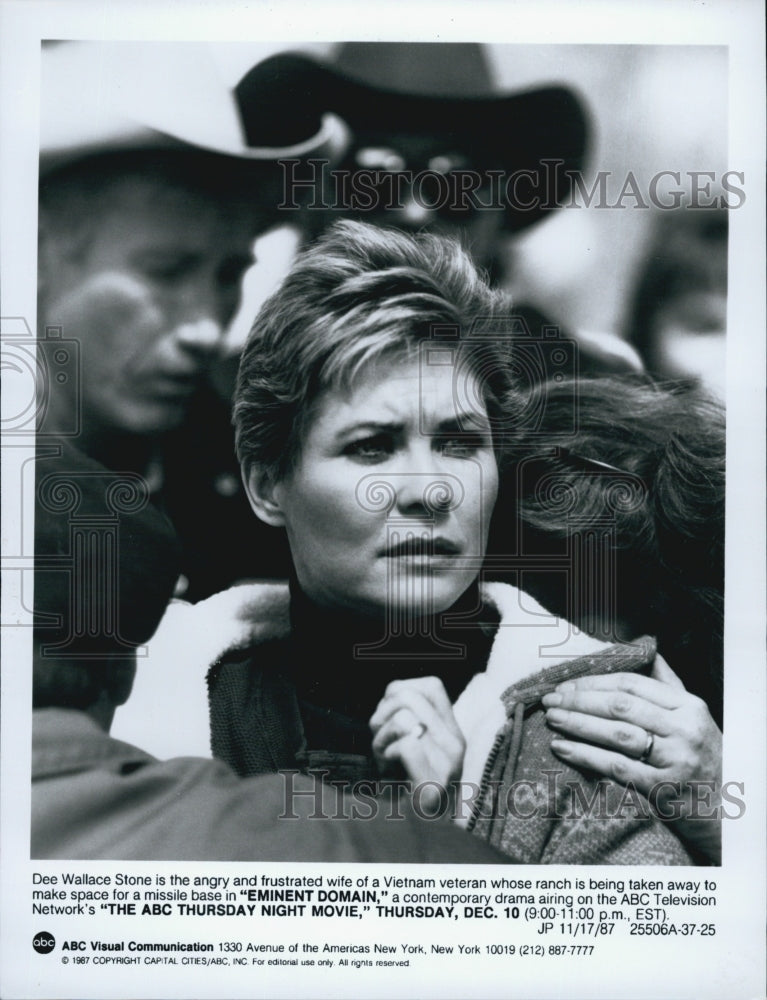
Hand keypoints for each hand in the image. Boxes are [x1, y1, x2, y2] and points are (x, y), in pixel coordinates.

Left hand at [369, 677, 465, 812]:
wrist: (419, 853)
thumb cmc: (406, 802)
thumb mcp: (413, 752)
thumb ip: (410, 722)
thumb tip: (394, 692)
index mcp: (453, 734)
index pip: (430, 685)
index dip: (398, 693)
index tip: (389, 722)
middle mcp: (456, 744)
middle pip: (407, 695)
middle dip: (381, 717)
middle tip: (383, 748)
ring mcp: (449, 764)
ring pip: (404, 716)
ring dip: (381, 738)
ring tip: (387, 764)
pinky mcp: (435, 785)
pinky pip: (406, 743)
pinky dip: (387, 756)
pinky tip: (390, 776)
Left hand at [541, 656, 721, 861]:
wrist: (728, 812)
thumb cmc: (705, 758)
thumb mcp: (694, 718)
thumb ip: (669, 686)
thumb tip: (648, 653)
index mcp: (689, 706)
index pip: (633, 684)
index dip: (595, 682)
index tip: (567, 684)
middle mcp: (683, 730)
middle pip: (621, 706)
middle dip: (580, 700)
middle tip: (552, 700)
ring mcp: (674, 760)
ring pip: (616, 734)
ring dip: (578, 724)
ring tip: (553, 718)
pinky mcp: (663, 789)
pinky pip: (616, 767)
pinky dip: (585, 755)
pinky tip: (563, 748)